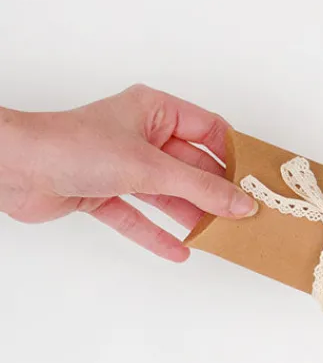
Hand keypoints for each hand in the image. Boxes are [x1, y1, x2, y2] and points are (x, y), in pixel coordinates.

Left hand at [0, 84, 255, 261]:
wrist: (15, 167)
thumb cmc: (73, 146)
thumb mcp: (151, 168)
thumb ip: (201, 189)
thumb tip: (242, 204)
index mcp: (153, 111)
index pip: (208, 130)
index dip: (234, 155)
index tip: (258, 180)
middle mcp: (139, 136)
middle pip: (191, 167)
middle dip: (216, 193)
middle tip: (244, 215)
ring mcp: (121, 165)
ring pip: (168, 194)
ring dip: (191, 217)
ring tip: (219, 237)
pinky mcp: (102, 193)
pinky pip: (139, 216)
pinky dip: (157, 234)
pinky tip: (179, 251)